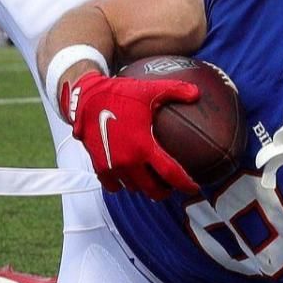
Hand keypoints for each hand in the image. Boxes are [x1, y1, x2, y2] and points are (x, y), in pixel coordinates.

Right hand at [60, 70, 200, 198]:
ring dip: (143, 187)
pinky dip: (122, 185)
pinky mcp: (99, 167)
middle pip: (152, 190)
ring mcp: (112, 166)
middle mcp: (128, 161)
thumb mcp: (149, 89)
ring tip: (150, 180)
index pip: (170, 173)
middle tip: (170, 187)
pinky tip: (128, 178)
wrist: (86, 98)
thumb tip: (196, 93)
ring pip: (133, 189)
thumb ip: (175, 90)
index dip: (185, 184)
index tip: (195, 187)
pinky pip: (113, 187)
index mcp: (143, 146)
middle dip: (164, 192)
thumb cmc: (119, 94)